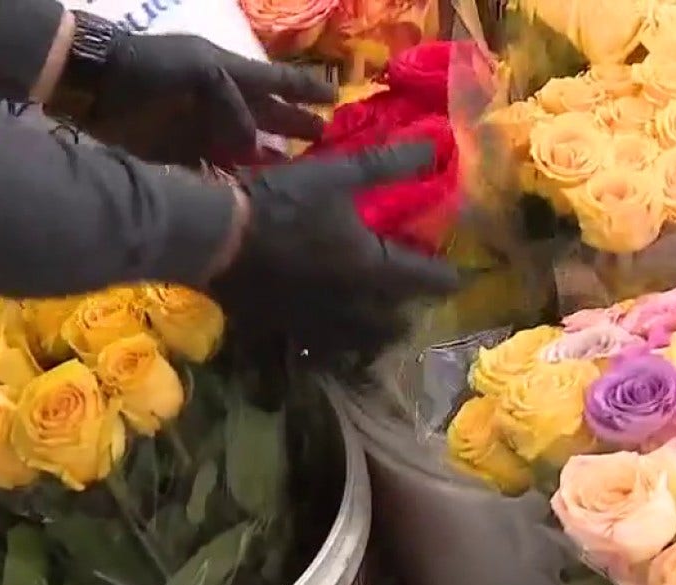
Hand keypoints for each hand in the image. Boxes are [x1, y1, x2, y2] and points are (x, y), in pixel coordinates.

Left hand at [82, 33, 334, 164]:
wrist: (93, 85)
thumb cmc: (149, 68)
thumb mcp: (201, 70)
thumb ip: (233, 100)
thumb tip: (255, 140)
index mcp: (227, 71)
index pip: (277, 80)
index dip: (306, 89)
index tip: (337, 98)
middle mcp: (218, 100)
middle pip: (264, 113)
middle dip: (292, 123)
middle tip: (323, 136)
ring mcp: (199, 127)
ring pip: (242, 144)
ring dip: (266, 154)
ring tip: (294, 166)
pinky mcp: (178, 153)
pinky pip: (213, 168)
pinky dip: (231, 179)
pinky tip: (249, 192)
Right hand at [209, 142, 460, 360]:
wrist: (216, 237)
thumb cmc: (282, 201)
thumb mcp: (338, 175)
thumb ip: (389, 164)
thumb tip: (436, 148)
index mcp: (372, 267)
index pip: (424, 278)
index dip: (446, 277)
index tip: (459, 278)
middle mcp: (353, 305)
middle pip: (395, 320)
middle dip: (410, 311)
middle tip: (415, 300)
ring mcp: (319, 323)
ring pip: (361, 340)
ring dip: (378, 332)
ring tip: (382, 323)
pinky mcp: (288, 329)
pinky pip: (324, 345)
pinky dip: (338, 340)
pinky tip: (332, 331)